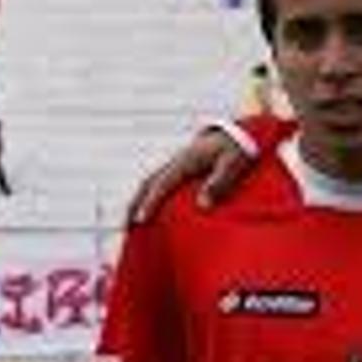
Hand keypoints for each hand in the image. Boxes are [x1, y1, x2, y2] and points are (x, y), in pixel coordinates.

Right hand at [127, 128, 252, 223]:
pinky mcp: (178, 169)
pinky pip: (158, 183)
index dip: (150, 203)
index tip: (140, 220)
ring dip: (137, 201)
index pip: (161, 185)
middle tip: (126, 227)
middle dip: (134, 204)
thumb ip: (218, 183)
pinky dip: (148, 196)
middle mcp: (175, 162)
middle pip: (146, 184)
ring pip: (149, 183)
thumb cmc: (235, 150)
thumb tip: (202, 206)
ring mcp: (175, 164)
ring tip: (131, 223)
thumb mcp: (231, 165)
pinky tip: (148, 211)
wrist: (236, 135)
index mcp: (185, 162)